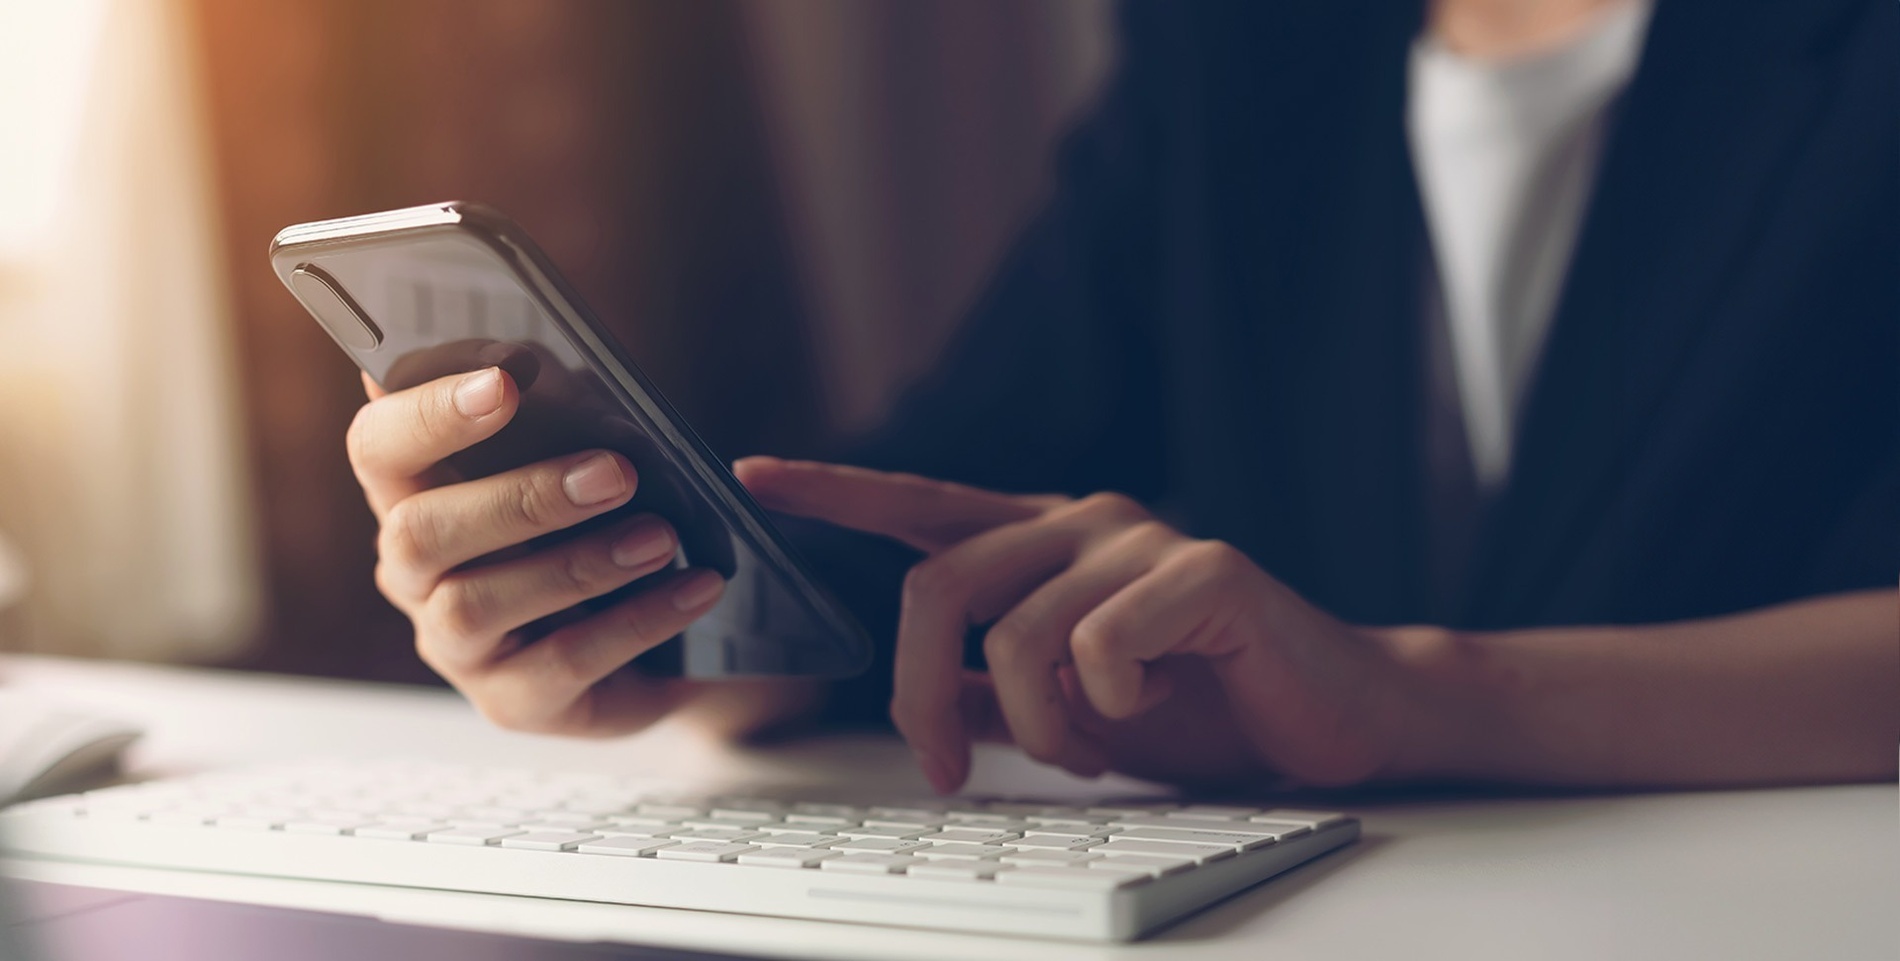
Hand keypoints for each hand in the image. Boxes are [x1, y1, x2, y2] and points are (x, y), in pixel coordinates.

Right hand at [348, 366, 730, 735]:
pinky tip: (695, 586)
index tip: (504, 381)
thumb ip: (560, 409)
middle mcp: (414, 572)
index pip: (378, 446)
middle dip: (520, 497)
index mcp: (413, 492)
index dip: (427, 413)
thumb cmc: (604, 518)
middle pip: (420, 532)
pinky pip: (563, 662)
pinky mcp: (512, 701)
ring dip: (579, 563)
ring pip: (479, 604)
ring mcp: (455, 645)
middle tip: (615, 472)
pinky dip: (638, 620)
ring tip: (662, 536)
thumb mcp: (587, 453)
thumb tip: (538, 362)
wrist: (665, 630)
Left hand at [735, 457, 1423, 791]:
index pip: (921, 504)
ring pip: (1016, 635)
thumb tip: (929, 696)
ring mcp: (1141, 539)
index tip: (754, 477)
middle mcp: (1081, 522)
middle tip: (949, 769)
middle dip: (921, 694)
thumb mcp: (1072, 708)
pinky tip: (1156, 704)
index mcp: (1042, 542)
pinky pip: (1101, 646)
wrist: (1329, 716)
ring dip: (1040, 725)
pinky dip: (1110, 708)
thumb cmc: (1202, 704)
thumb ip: (996, 689)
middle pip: (938, 588)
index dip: (835, 490)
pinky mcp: (1204, 570)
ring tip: (1091, 745)